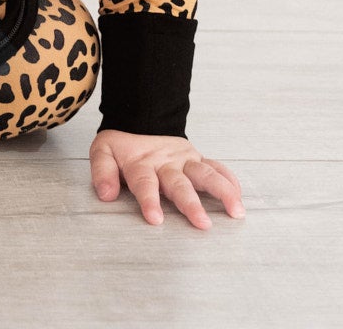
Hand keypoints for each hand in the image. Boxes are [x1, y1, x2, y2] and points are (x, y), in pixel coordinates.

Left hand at [89, 129, 245, 228]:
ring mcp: (184, 160)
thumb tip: (106, 194)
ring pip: (205, 174)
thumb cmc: (123, 146)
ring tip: (235, 210)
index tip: (155, 219)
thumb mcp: (103, 152)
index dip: (149, 200)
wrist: (139, 120)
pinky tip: (239, 194)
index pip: (144, 183)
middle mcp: (165, 163)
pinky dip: (229, 180)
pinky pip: (216, 167)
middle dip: (190, 204)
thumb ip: (103, 172)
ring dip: (221, 191)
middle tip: (202, 223)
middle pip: (179, 184)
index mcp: (141, 164)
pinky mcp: (197, 159)